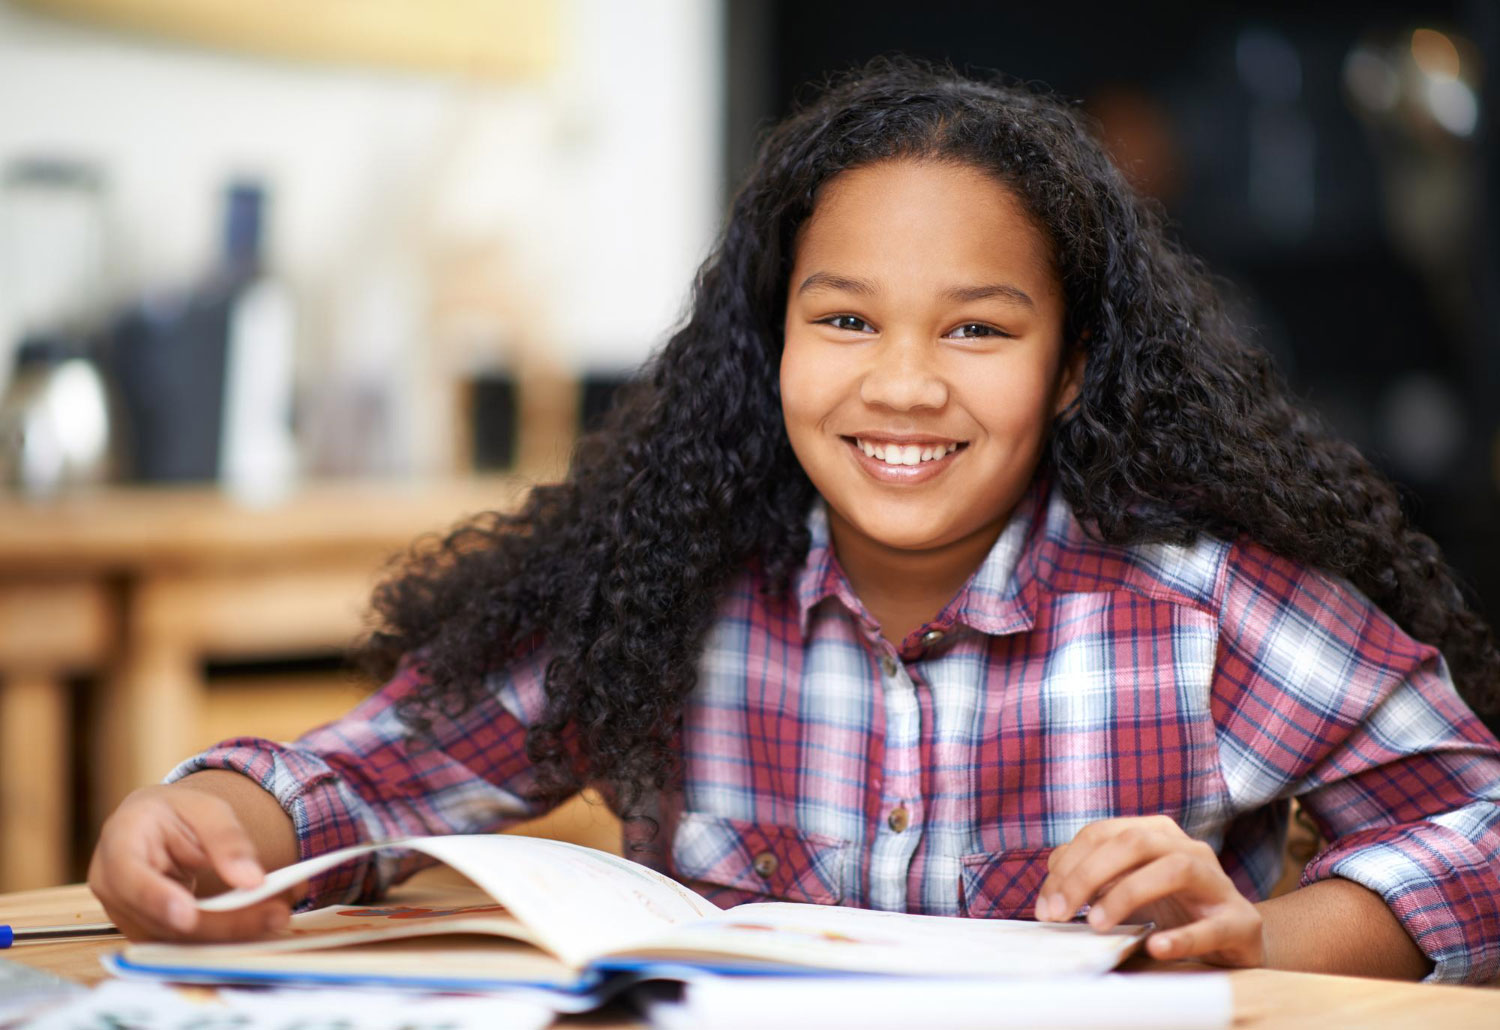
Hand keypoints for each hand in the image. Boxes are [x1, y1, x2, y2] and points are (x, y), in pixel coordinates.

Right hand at [87, 783, 292, 941]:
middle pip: (162, 920)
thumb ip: (227, 840)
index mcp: (119, 845)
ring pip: (176, 939)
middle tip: (275, 914)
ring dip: (230, 935)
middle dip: (221, 922)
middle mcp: (113, 889)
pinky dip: (224, 938)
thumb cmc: (176, 813)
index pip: (130, 879)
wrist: (156, 825)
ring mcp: (127, 916)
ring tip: (277, 916)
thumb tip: (252, 881)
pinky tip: (259, 925)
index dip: (157, 899)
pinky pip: (185, 944)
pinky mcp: (149, 932)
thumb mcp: (205, 809)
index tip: (187, 915)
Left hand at [1034, 815, 1262, 966]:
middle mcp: (1188, 848)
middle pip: (1133, 842)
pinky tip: (1156, 946)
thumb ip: (1091, 879)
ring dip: (1128, 894)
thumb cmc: (1172, 909)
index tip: (1045, 905)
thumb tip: (1051, 888)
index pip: (1102, 834)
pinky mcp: (1241, 921)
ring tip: (1097, 925)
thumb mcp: (1126, 887)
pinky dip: (1183, 937)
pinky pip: (1213, 926)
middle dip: (1088, 875)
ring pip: (1174, 869)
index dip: (1068, 866)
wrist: (1236, 938)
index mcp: (1156, 833)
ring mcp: (1217, 882)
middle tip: (1060, 913)